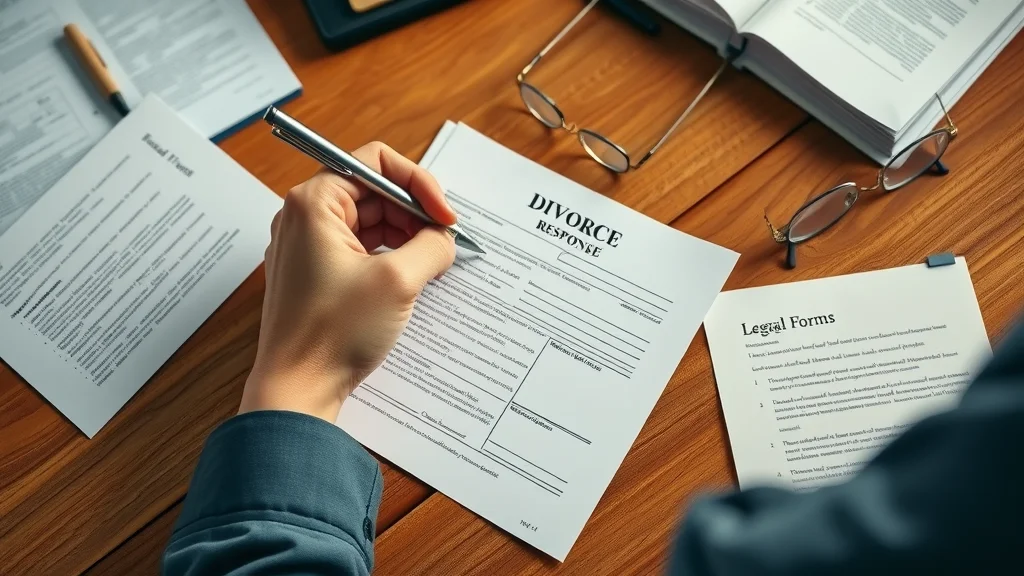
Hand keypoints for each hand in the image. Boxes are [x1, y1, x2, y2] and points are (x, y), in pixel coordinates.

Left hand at [239, 142, 457, 421]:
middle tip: (443, 243)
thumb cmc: (331, 335)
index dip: (418, 183)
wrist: (297, 389)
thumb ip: (432, 246)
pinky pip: (361, 248)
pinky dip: (390, 256)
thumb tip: (445, 238)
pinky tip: (411, 278)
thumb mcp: (398, 281)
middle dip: (414, 213)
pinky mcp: (316, 273)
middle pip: (374, 190)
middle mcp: (305, 216)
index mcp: (315, 203)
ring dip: (405, 235)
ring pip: (370, 221)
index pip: (376, 162)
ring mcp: (308, 246)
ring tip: (431, 264)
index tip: (443, 216)